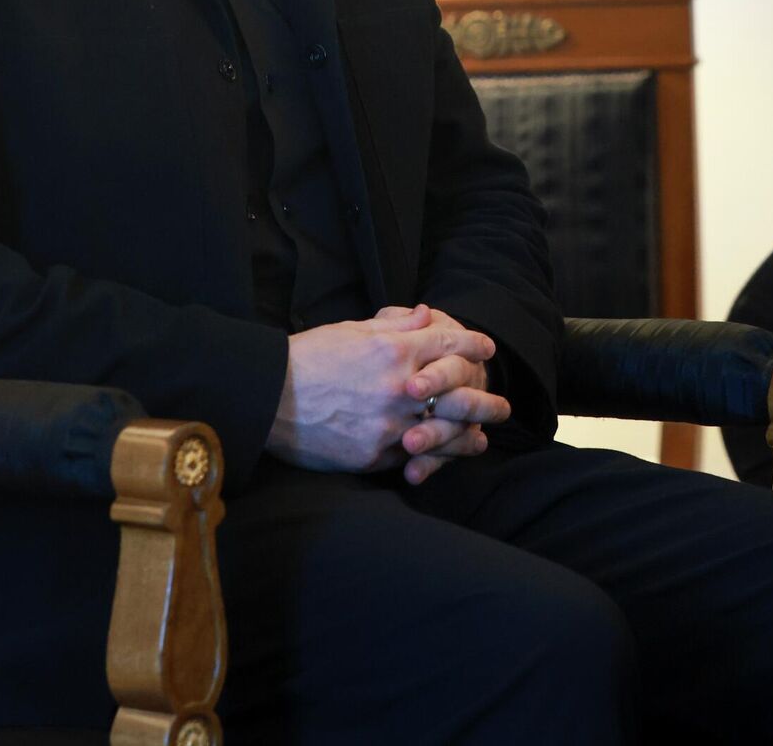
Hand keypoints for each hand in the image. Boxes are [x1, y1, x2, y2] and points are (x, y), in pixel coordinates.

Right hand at [266, 304, 507, 474]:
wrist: (269, 397)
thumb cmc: (307, 357)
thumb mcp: (351, 330)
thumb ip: (394, 325)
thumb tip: (427, 314)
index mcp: (393, 351)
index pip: (448, 345)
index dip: (472, 345)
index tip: (486, 349)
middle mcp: (398, 389)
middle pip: (458, 394)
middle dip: (486, 399)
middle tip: (503, 406)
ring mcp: (388, 426)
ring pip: (443, 433)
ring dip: (468, 435)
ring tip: (482, 438)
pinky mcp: (373, 455)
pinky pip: (412, 457)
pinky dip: (432, 457)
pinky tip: (445, 456)